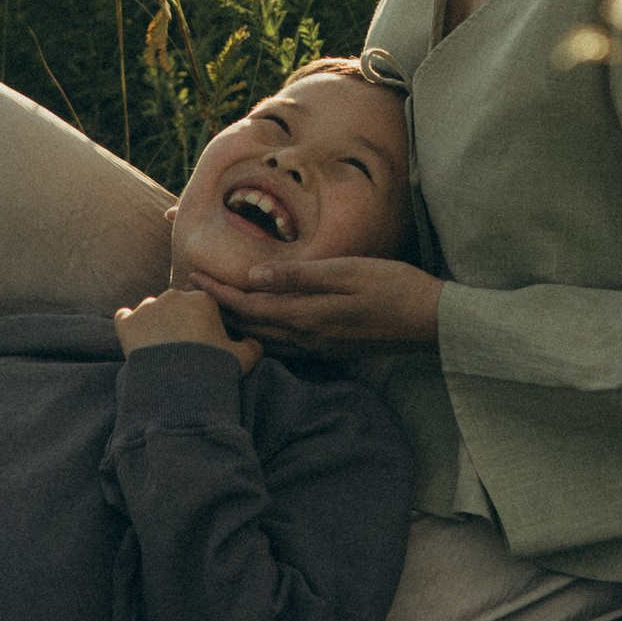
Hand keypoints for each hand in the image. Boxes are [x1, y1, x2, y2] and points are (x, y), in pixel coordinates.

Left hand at [115, 285, 261, 373]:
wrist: (178, 386)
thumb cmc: (213, 369)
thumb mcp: (244, 358)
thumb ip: (252, 346)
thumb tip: (253, 343)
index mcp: (202, 300)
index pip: (201, 305)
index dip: (202, 323)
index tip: (202, 342)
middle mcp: (174, 297)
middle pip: (175, 305)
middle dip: (178, 321)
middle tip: (180, 348)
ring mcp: (147, 308)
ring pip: (150, 310)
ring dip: (154, 324)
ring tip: (158, 349)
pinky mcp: (126, 323)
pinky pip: (124, 317)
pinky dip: (128, 326)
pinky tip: (134, 342)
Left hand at [214, 255, 443, 352]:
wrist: (430, 321)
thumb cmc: (391, 287)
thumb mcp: (345, 272)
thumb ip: (299, 277)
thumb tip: (254, 277)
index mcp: (306, 315)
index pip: (249, 306)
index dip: (218, 293)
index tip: (191, 279)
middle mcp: (307, 337)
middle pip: (251, 327)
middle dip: (220, 312)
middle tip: (191, 296)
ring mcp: (320, 346)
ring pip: (266, 340)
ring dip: (239, 325)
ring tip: (217, 311)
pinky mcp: (332, 348)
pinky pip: (285, 345)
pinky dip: (263, 334)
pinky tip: (261, 329)